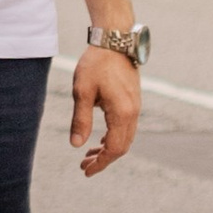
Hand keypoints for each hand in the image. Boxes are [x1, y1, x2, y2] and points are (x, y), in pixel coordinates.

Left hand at [69, 46, 140, 176]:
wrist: (114, 40)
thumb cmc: (96, 64)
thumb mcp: (82, 92)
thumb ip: (80, 120)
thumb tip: (76, 145)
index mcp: (122, 113)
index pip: (114, 148)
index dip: (101, 163)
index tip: (86, 171)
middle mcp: (133, 113)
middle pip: (122, 147)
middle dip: (104, 159)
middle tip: (84, 165)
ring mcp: (135, 107)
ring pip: (125, 138)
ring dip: (108, 149)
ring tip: (89, 155)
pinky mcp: (133, 101)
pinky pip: (126, 127)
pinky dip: (114, 137)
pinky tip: (100, 139)